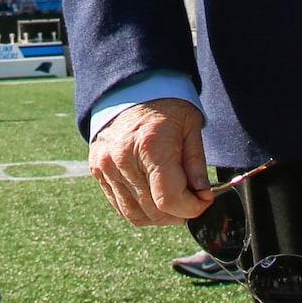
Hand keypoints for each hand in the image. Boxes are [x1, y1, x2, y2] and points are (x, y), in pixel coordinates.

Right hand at [88, 97, 212, 226]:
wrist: (130, 86)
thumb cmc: (165, 104)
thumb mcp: (190, 126)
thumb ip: (196, 164)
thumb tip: (203, 196)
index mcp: (150, 146)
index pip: (169, 200)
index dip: (192, 208)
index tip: (204, 201)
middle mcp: (124, 159)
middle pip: (154, 211)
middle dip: (179, 214)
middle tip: (192, 202)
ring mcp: (106, 166)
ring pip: (135, 214)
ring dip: (159, 216)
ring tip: (173, 203)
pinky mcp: (97, 169)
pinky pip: (120, 205)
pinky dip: (140, 209)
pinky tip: (153, 197)